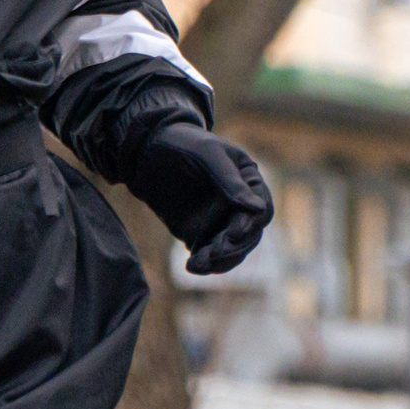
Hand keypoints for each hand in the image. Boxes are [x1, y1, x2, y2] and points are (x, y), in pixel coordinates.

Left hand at [129, 122, 272, 274]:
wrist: (146, 150)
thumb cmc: (182, 142)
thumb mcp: (207, 153)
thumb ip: (230, 179)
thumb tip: (257, 208)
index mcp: (249, 181)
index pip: (262, 210)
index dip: (251, 225)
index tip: (233, 233)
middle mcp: (239, 204)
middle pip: (249, 236)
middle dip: (234, 248)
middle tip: (214, 254)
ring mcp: (220, 221)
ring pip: (231, 251)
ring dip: (220, 262)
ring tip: (199, 264)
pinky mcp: (199, 234)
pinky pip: (208, 255)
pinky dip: (204, 264)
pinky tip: (191, 266)